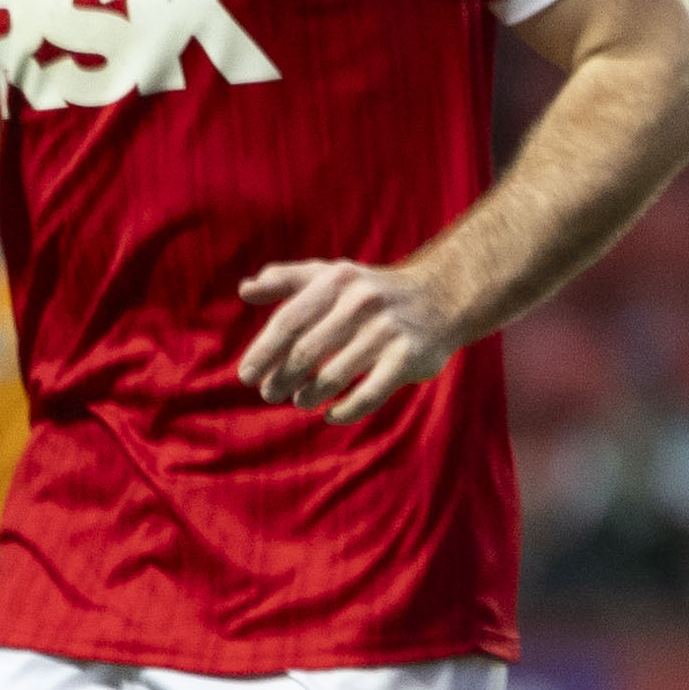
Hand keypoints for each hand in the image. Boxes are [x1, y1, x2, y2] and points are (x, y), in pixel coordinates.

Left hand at [233, 259, 464, 419]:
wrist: (443, 297)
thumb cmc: (372, 291)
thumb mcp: (334, 275)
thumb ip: (288, 279)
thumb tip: (245, 289)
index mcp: (337, 280)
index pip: (288, 321)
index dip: (263, 352)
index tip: (246, 377)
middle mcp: (361, 303)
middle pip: (306, 352)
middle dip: (282, 379)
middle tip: (270, 394)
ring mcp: (387, 331)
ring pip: (334, 377)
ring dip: (309, 396)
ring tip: (300, 401)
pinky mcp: (409, 359)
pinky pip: (369, 394)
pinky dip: (345, 410)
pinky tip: (331, 414)